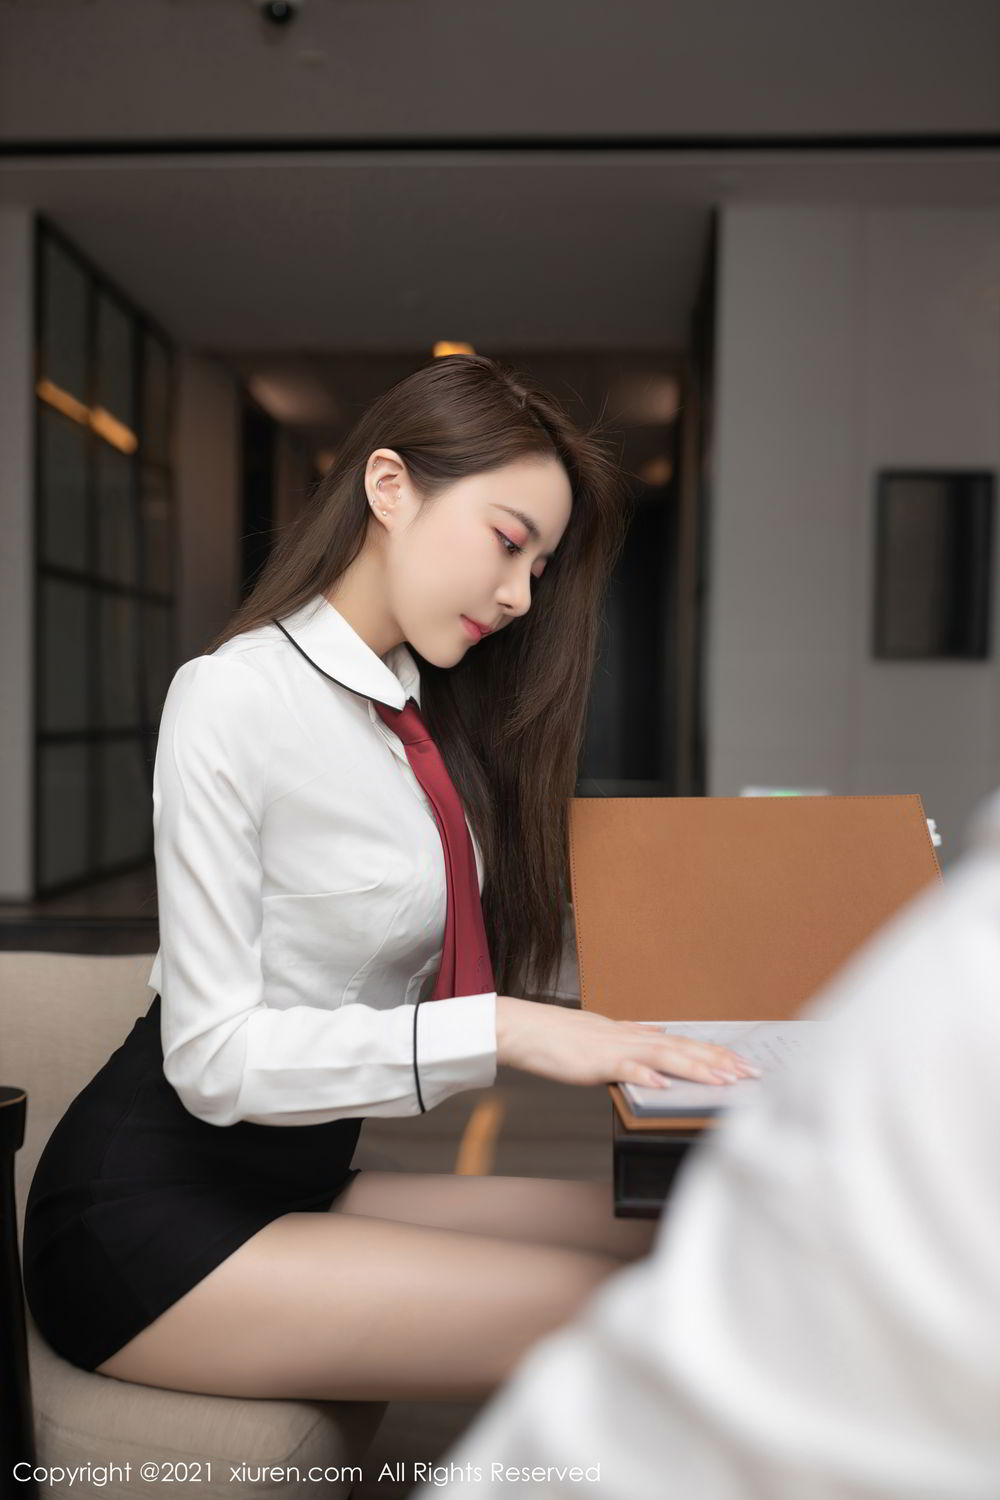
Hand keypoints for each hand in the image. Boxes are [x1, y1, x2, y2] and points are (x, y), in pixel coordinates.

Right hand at [494, 995, 760, 1089]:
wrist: (525, 1029)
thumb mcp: (604, 1035)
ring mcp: (615, 1048)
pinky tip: (664, 1084)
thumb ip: (634, 1039)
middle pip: (684, 1048)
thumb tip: (660, 1038)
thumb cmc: (559, 1038)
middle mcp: (631, 1038)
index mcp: (635, 1035)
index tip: (744, 1063)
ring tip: (723, 1079)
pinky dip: (646, 1075)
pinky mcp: (596, 1061)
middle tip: (751, 1073)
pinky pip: (625, 1069)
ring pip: (664, 1057)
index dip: (716, 1053)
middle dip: (720, 1061)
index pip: (685, 1044)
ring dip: (696, 1068)